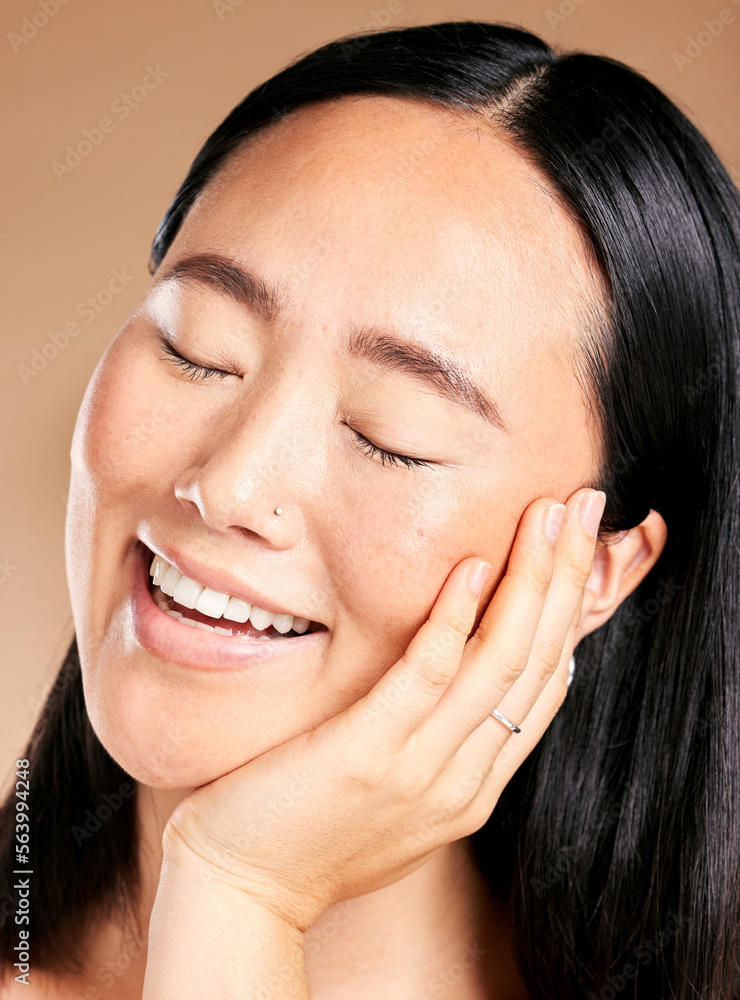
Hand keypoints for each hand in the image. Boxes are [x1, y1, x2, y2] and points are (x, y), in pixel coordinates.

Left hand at [161, 487, 605, 930]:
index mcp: (474, 784)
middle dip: (569, 579)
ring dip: (531, 582)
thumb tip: (459, 677)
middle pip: (537, 663)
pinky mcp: (369, 756)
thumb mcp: (395, 793)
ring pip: (499, 663)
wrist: (242, 892)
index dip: (571, 612)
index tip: (580, 548)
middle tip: (585, 507)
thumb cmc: (309, 832)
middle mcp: (464, 778)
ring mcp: (422, 770)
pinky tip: (470, 567)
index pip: (545, 686)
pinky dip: (454, 619)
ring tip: (548, 516)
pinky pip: (426, 677)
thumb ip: (438, 742)